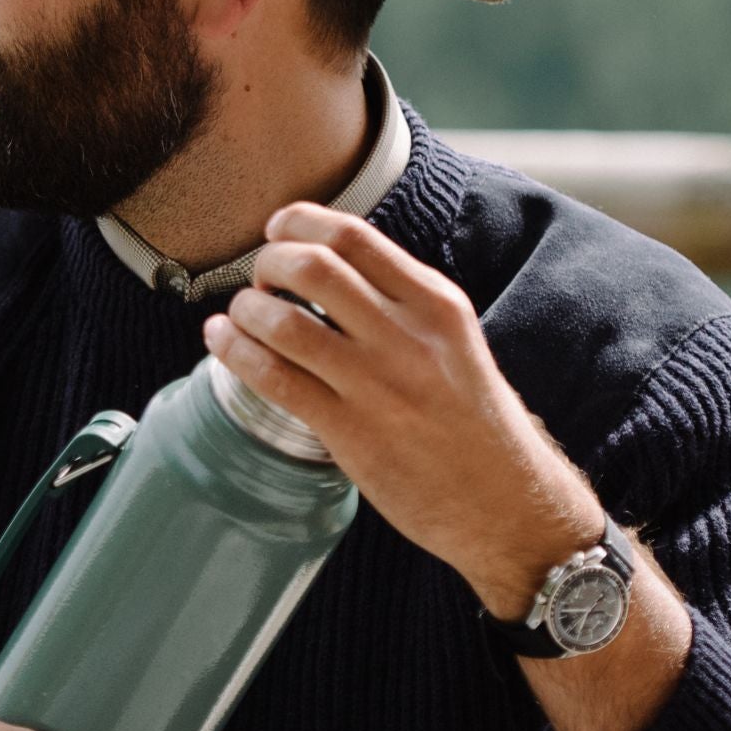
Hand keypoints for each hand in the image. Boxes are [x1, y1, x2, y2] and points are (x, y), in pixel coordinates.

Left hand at [201, 201, 604, 613]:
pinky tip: (221, 344)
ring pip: (284, 321)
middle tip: (257, 279)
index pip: (354, 236)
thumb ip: (402, 307)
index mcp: (436, 304)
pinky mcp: (351, 433)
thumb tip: (330, 272)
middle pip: (312, 266)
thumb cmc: (477, 426)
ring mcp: (377, 385)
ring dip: (245, 310)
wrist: (509, 507)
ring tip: (237, 316)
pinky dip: (235, 352)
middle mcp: (407, 336)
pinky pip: (274, 378)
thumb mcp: (456, 344)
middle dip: (268, 262)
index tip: (278, 230)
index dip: (300, 222)